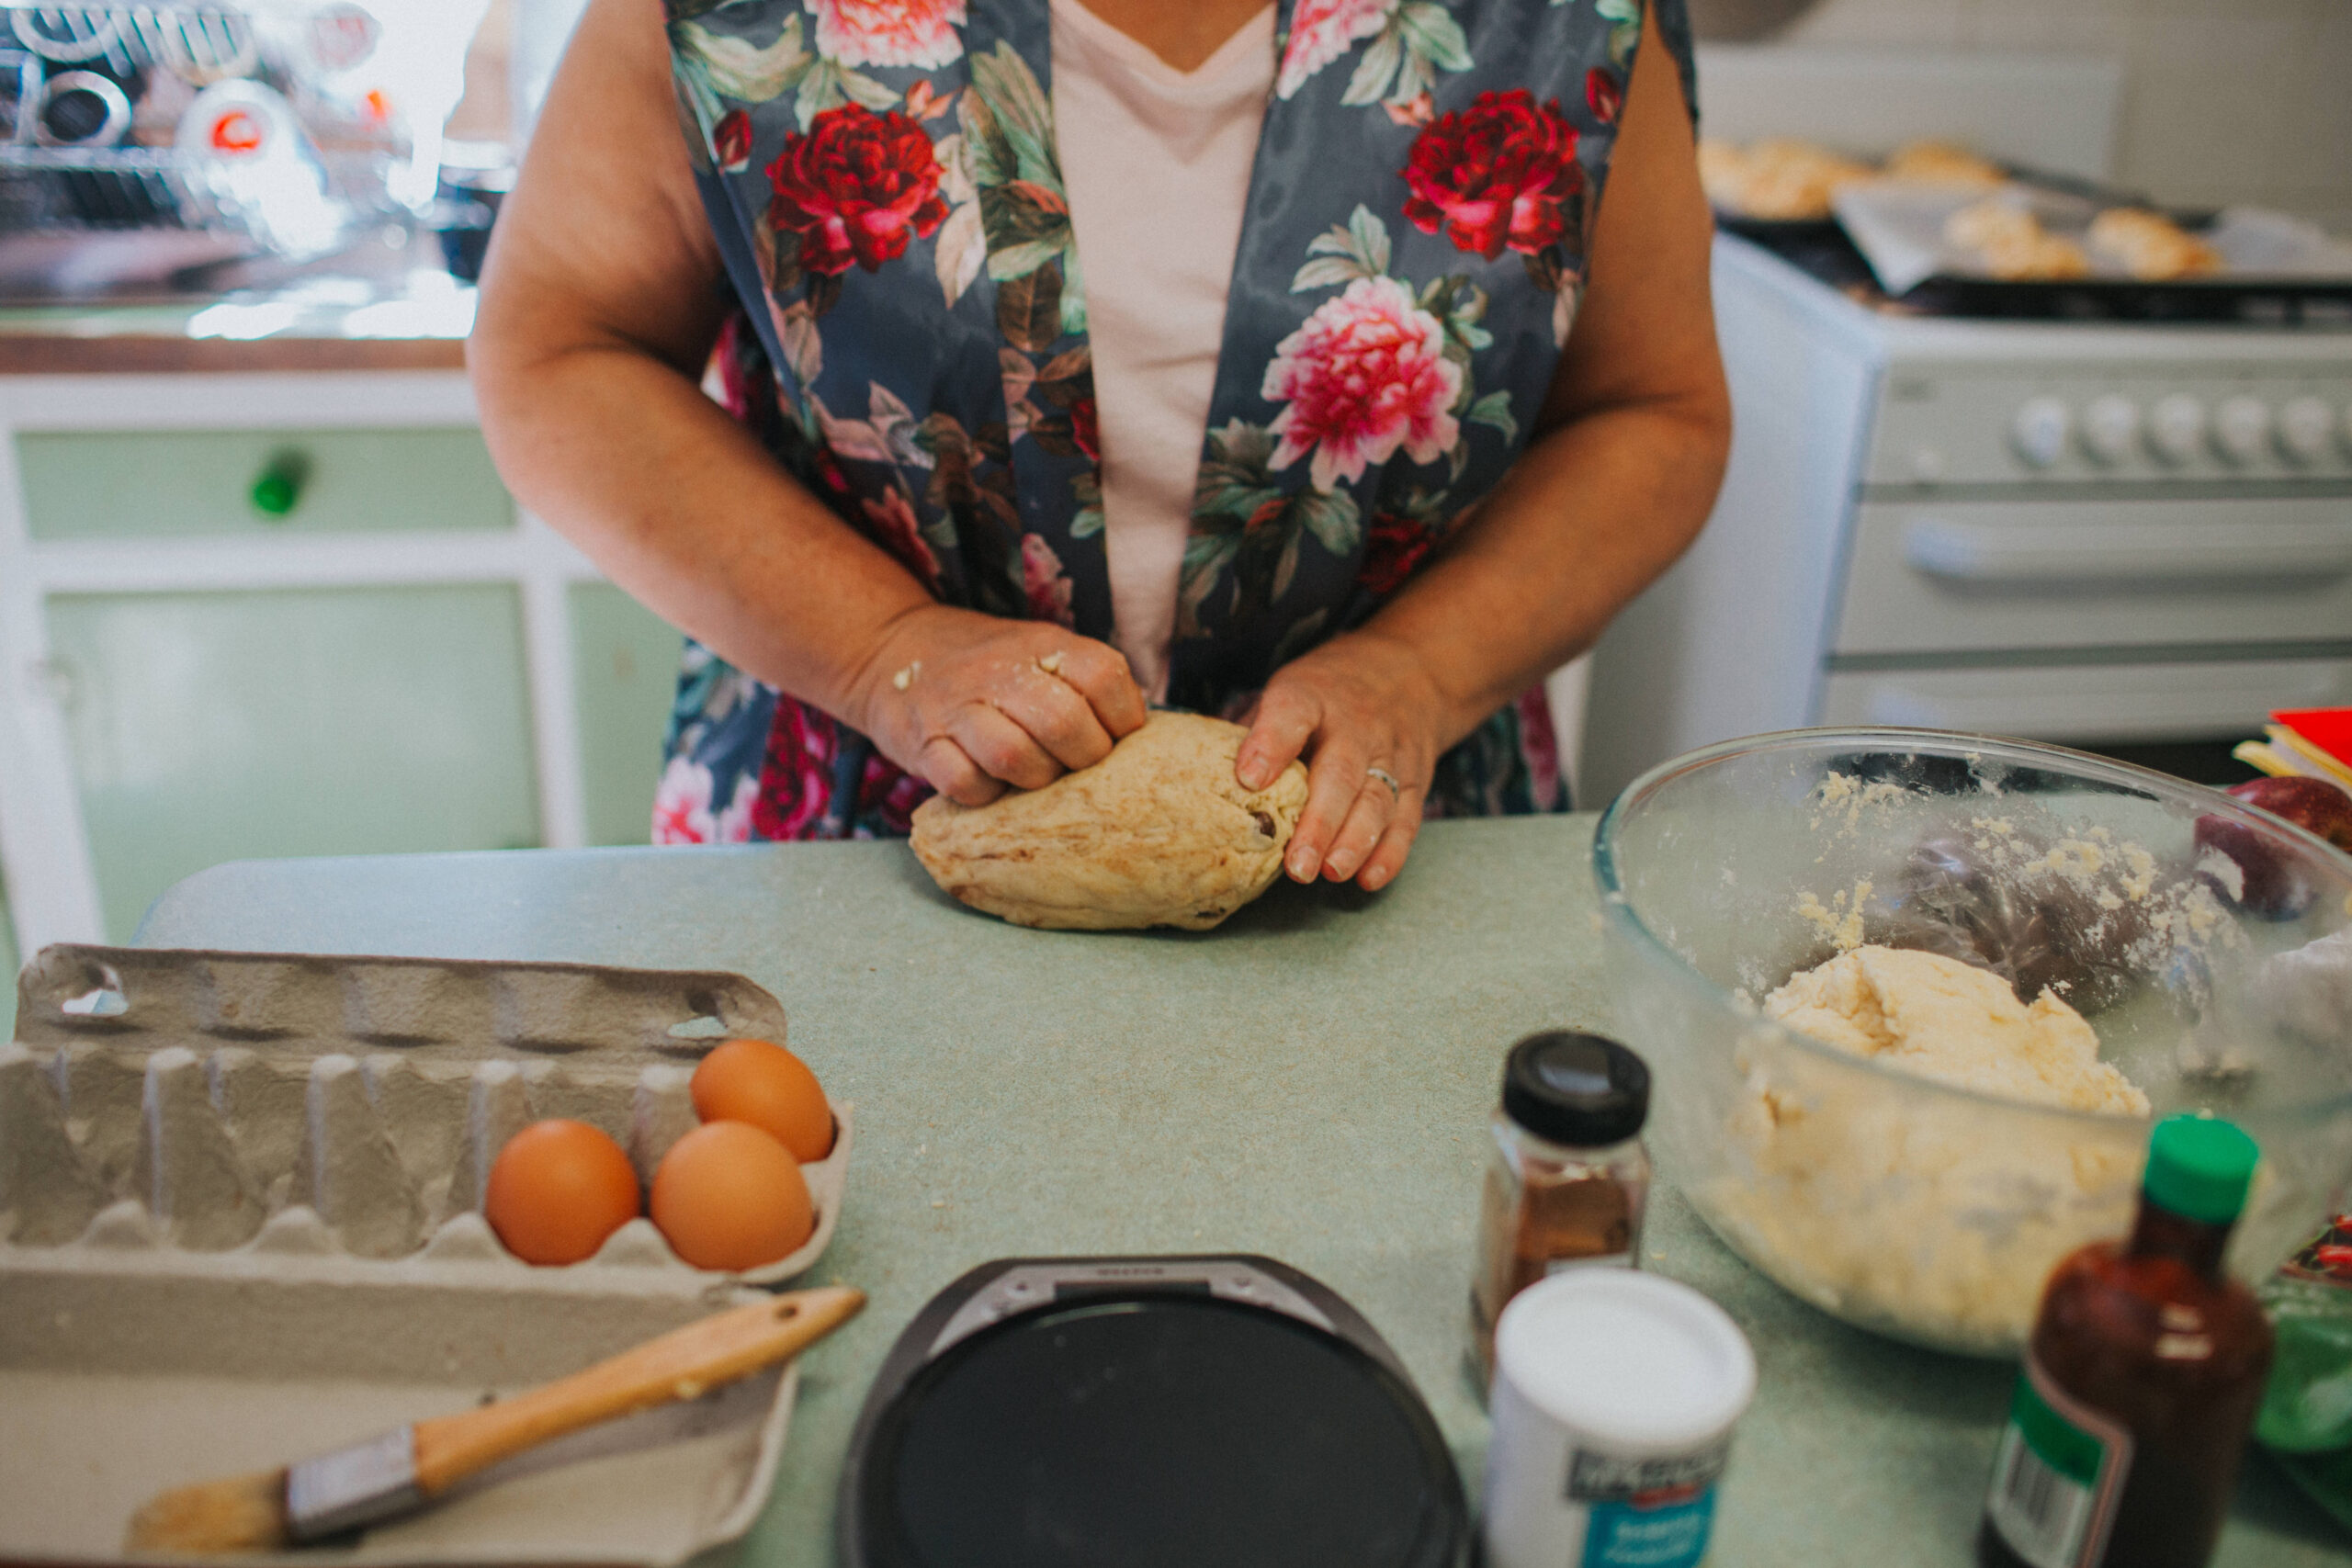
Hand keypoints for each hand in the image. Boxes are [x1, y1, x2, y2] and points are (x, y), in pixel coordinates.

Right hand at [852, 606, 1147, 805]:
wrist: (893, 651)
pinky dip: (986, 794)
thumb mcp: (1042, 653)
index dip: (1123, 719)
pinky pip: (964, 783)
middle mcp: (1000, 671)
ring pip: (1013, 755)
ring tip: (1036, 776)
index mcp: (1043, 645)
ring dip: (1036, 778)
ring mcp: (957, 708)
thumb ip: (1089, 684)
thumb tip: (1149, 740)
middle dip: (1084, 757)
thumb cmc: (991, 667)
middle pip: (1064, 722)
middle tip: (1078, 766)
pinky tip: (992, 784)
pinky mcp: (923, 745)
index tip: (1117, 737)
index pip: (1104, 676)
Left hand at [1235, 630, 1445, 891]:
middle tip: (1297, 865)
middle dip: (1319, 822)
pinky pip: (1407, 818)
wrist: (1412, 671)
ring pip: (1378, 800)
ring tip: (1330, 873)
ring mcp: (1392, 753)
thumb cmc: (1329, 693)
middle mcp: (1357, 724)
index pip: (1292, 712)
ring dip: (1355, 842)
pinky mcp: (1416, 780)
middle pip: (1341, 773)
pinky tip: (1368, 879)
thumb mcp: (1291, 689)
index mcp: (1314, 695)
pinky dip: (1390, 852)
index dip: (1270, 743)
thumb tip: (1202, 779)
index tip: (1248, 779)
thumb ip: (1258, 731)